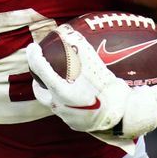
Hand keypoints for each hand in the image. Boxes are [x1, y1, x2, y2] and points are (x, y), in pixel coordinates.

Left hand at [27, 28, 156, 137]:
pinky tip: (76, 96)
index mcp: (61, 91)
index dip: (34, 56)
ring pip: (53, 102)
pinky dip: (66, 101)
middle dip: (38, 79)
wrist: (124, 118)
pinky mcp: (75, 125)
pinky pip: (66, 111)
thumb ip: (81, 49)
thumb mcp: (96, 67)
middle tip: (42, 69)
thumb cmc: (110, 92)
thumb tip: (68, 32)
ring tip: (59, 80)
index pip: (40, 70)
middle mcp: (59, 106)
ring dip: (52, 91)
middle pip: (40, 91)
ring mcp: (66, 118)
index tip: (32, 47)